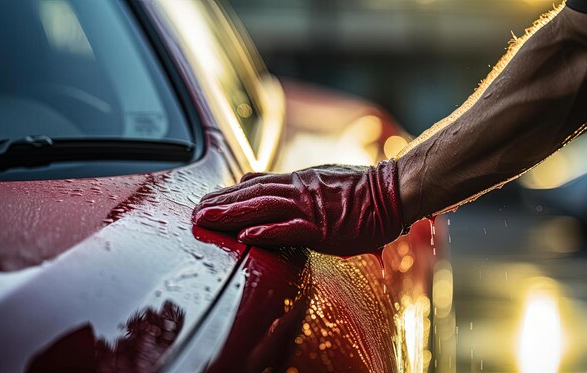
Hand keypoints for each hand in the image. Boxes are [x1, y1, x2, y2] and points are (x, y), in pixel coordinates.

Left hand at [193, 159, 404, 255]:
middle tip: (194, 212)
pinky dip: (268, 233)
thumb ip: (289, 183)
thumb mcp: (320, 178)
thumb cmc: (361, 190)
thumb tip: (255, 178)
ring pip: (263, 209)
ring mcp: (309, 208)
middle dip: (220, 204)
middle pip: (252, 195)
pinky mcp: (323, 228)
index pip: (255, 185)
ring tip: (206, 221)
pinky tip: (247, 238)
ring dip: (233, 215)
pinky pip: (291, 230)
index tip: (205, 200)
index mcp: (298, 181)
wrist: (392, 191)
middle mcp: (298, 191)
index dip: (228, 193)